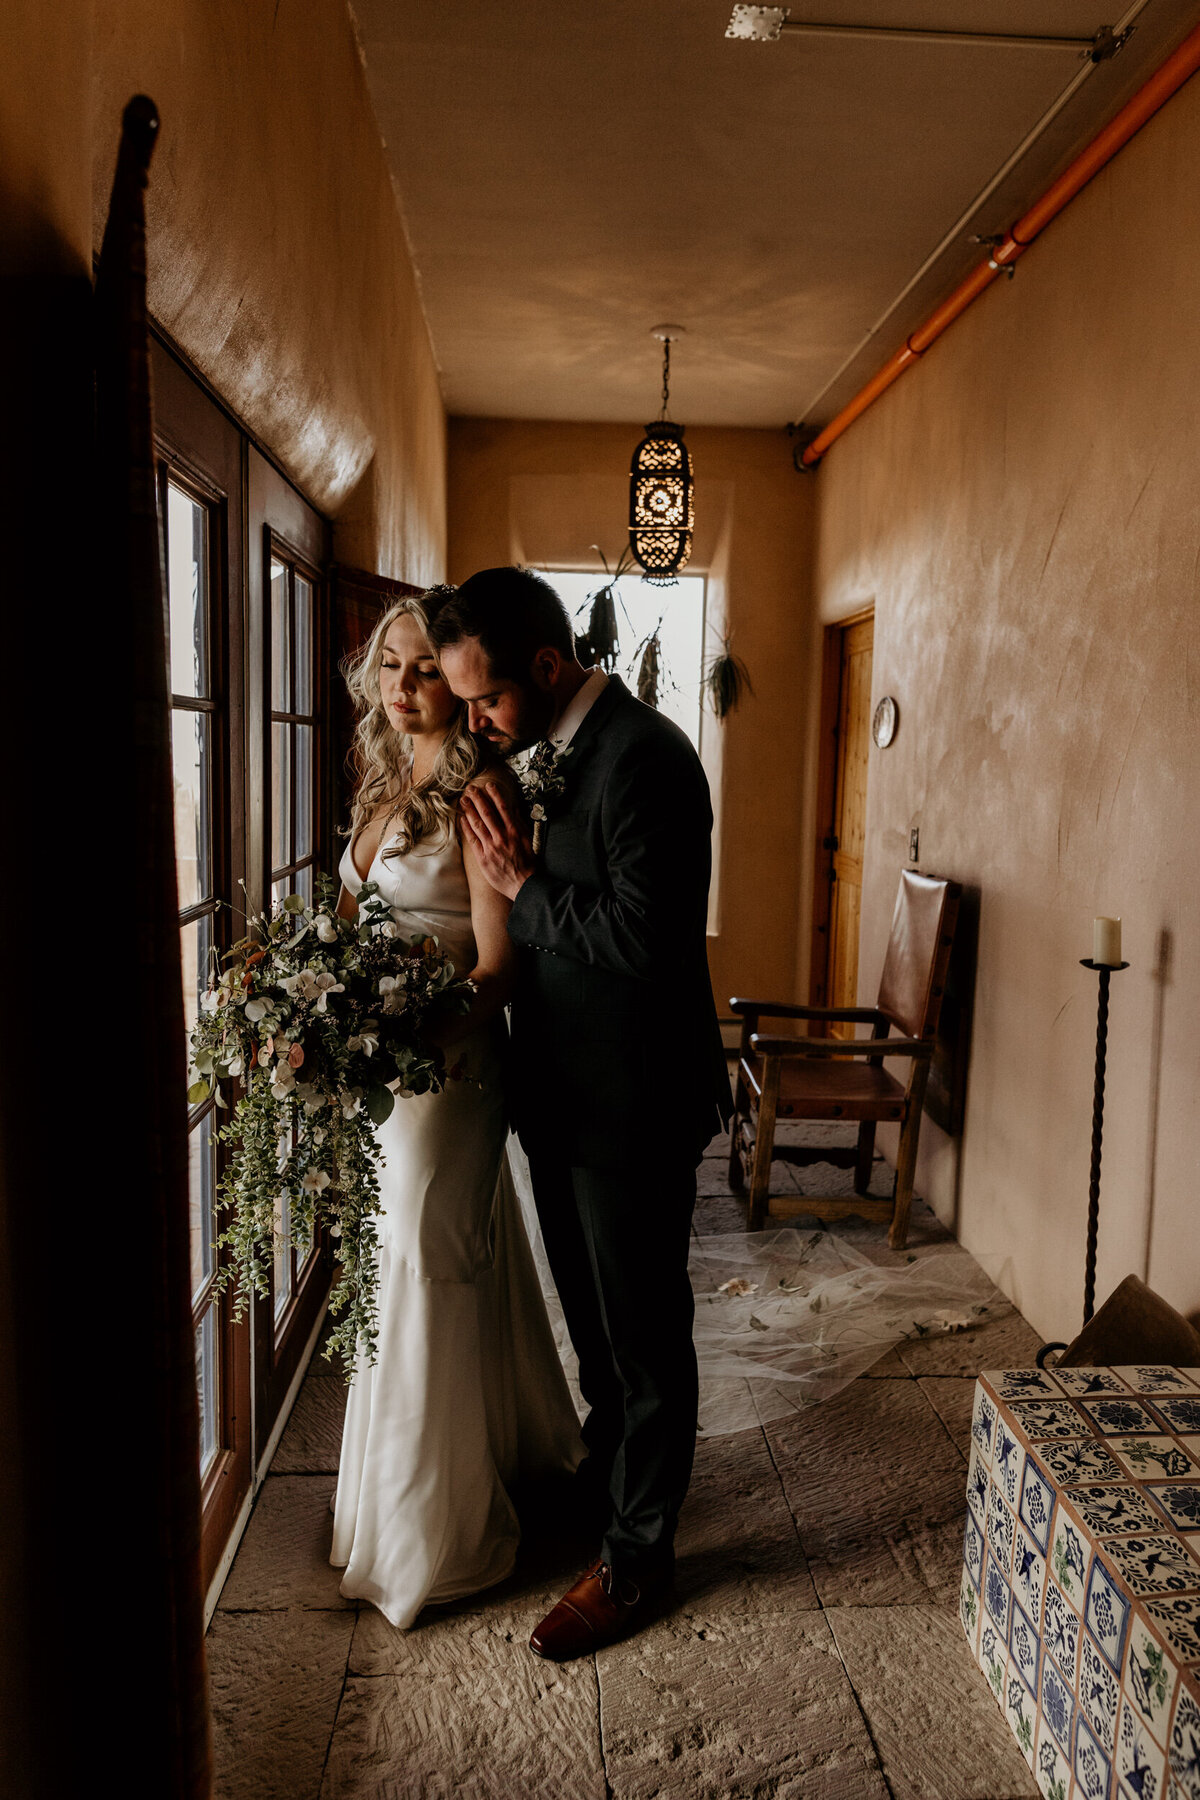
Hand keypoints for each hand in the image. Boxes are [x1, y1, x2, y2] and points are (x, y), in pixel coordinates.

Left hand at [460, 782, 534, 899]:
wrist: (524, 884)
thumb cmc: (528, 863)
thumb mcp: (528, 840)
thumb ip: (520, 824)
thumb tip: (514, 810)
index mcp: (515, 831)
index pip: (503, 808)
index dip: (495, 795)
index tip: (488, 786)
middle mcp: (502, 837)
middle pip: (487, 813)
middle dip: (478, 799)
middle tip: (470, 789)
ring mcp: (491, 847)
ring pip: (478, 824)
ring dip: (469, 810)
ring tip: (463, 800)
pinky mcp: (483, 857)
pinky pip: (472, 839)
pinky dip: (466, 828)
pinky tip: (461, 818)